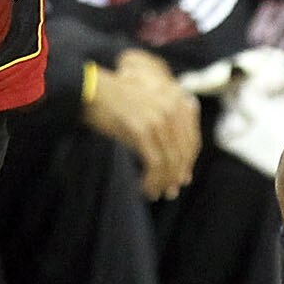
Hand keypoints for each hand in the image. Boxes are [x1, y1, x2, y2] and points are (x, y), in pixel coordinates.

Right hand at [82, 49, 200, 198]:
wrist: (91, 91)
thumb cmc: (116, 104)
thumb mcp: (148, 109)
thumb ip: (167, 128)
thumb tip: (182, 168)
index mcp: (177, 100)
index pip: (192, 140)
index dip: (187, 163)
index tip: (180, 179)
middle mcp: (172, 107)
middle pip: (183, 153)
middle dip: (175, 176)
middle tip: (169, 192)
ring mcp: (157, 117)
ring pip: (170, 161)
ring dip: (162, 182)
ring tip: (154, 193)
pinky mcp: (141, 129)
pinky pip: (154, 163)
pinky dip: (151, 180)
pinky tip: (143, 187)